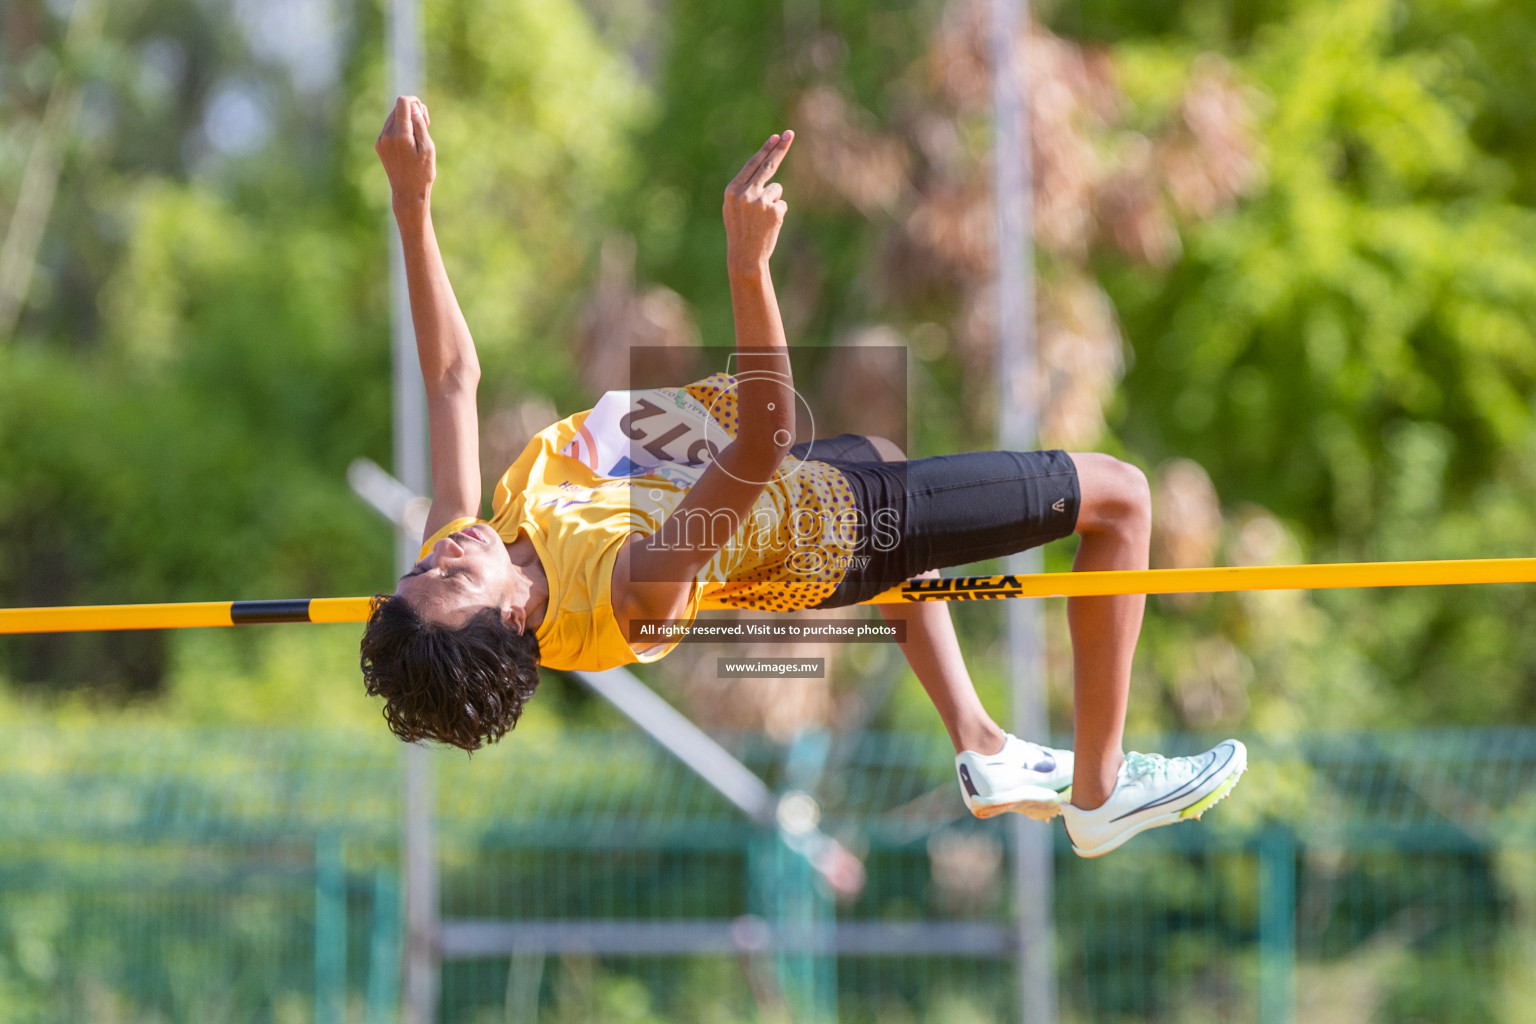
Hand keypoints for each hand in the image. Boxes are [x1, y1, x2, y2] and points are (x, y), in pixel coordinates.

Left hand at [376, 96, 435, 205]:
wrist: (407, 193)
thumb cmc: (422, 173)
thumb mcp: (428, 148)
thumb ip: (420, 125)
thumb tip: (413, 108)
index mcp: (400, 135)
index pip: (402, 103)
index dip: (415, 102)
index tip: (424, 116)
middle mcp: (387, 135)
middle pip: (398, 108)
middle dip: (412, 111)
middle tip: (426, 125)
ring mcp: (381, 140)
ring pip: (393, 117)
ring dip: (406, 120)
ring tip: (418, 136)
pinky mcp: (379, 145)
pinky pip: (389, 128)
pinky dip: (400, 129)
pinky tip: (409, 143)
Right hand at [723, 131, 793, 276]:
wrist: (745, 256)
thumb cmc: (739, 230)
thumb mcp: (733, 207)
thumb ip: (745, 188)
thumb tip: (764, 167)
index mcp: (733, 190)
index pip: (753, 164)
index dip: (766, 150)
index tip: (776, 137)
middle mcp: (746, 193)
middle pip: (768, 166)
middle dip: (780, 149)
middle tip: (790, 133)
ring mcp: (761, 202)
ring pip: (776, 190)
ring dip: (773, 201)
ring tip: (762, 219)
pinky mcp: (775, 211)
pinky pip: (782, 204)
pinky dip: (778, 213)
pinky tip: (769, 225)